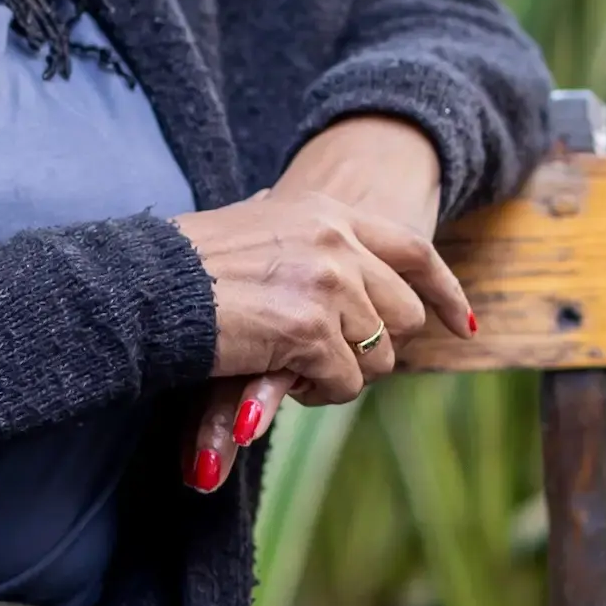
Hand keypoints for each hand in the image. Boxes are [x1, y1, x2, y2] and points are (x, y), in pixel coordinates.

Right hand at [186, 116, 455, 489]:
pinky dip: (320, 393)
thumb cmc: (184, 263)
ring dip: (342, 374)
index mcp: (326, 212)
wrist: (144, 282)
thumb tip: (321, 247)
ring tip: (294, 369)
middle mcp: (338, 242)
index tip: (462, 326)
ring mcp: (328, 284)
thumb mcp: (254, 229)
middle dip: (374, 347)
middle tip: (327, 361)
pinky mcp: (309, 330)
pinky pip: (345, 382)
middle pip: (403, 312)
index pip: (413, 250)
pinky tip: (283, 380)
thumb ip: (298, 237)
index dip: (442, 292)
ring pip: (379, 355)